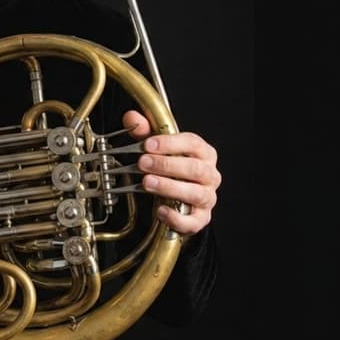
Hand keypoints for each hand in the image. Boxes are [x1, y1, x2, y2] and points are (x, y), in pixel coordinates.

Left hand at [123, 110, 220, 234]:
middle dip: (166, 165)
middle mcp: (209, 174)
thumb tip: (131, 117)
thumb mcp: (156, 147)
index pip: (193, 144)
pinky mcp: (200, 218)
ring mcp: (207, 197)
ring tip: (147, 182)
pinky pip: (193, 221)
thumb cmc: (171, 166)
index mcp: (203, 152)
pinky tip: (160, 210)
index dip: (170, 143)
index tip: (148, 144)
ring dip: (169, 187)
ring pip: (196, 193)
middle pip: (195, 168)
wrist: (175, 194)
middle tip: (143, 163)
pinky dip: (177, 217)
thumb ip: (144, 131)